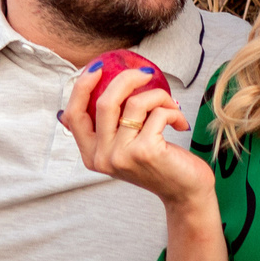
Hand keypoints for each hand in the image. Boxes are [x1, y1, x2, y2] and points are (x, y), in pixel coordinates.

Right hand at [60, 67, 210, 207]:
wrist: (185, 192)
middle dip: (126, 79)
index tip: (98, 67)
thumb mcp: (124, 148)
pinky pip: (158, 113)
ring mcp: (122, 155)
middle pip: (104, 102)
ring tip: (171, 105)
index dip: (82, 86)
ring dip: (159, 96)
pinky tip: (179, 123)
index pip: (74, 115)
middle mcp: (101, 157)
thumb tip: (84, 93)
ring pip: (135, 103)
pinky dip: (173, 111)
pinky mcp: (145, 151)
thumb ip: (106, 128)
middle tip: (145, 73)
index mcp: (91, 154)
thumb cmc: (158, 164)